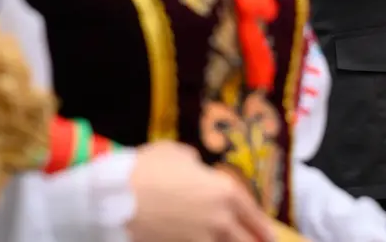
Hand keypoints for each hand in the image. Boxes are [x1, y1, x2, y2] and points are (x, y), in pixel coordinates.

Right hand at [129, 141, 273, 241]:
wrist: (115, 198)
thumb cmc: (147, 168)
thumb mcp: (177, 153)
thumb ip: (195, 163)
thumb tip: (196, 168)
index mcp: (226, 192)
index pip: (253, 215)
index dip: (263, 228)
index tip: (269, 237)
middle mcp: (221, 220)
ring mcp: (201, 241)